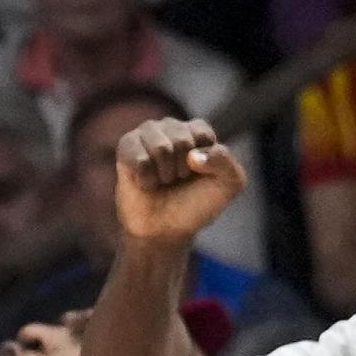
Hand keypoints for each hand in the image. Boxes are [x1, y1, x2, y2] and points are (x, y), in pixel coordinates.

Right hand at [114, 118, 247, 245]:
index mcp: (197, 131)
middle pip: (182, 140)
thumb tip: (193, 156)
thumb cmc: (197, 203)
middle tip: (177, 179)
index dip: (204, 161)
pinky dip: (147, 179)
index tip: (199, 173)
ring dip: (165, 174)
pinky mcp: (126, 147)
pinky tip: (146, 183)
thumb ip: (226, 163)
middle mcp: (171, 127)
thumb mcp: (229, 185)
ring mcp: (146, 134)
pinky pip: (140, 160)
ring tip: (163, 180)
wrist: (166, 229)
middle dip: (183, 169)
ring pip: (160, 148)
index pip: (203, 133)